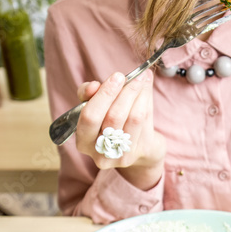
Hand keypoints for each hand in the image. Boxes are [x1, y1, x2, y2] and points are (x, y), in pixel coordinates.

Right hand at [75, 70, 164, 189]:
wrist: (137, 148)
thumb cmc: (111, 123)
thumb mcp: (96, 109)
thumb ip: (91, 95)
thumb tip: (94, 85)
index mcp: (83, 142)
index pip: (90, 117)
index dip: (103, 95)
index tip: (117, 77)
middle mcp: (101, 153)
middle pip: (113, 118)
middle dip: (124, 93)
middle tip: (132, 76)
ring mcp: (122, 155)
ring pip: (133, 117)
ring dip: (138, 93)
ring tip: (142, 77)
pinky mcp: (142, 151)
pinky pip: (145, 120)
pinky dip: (147, 100)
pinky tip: (147, 88)